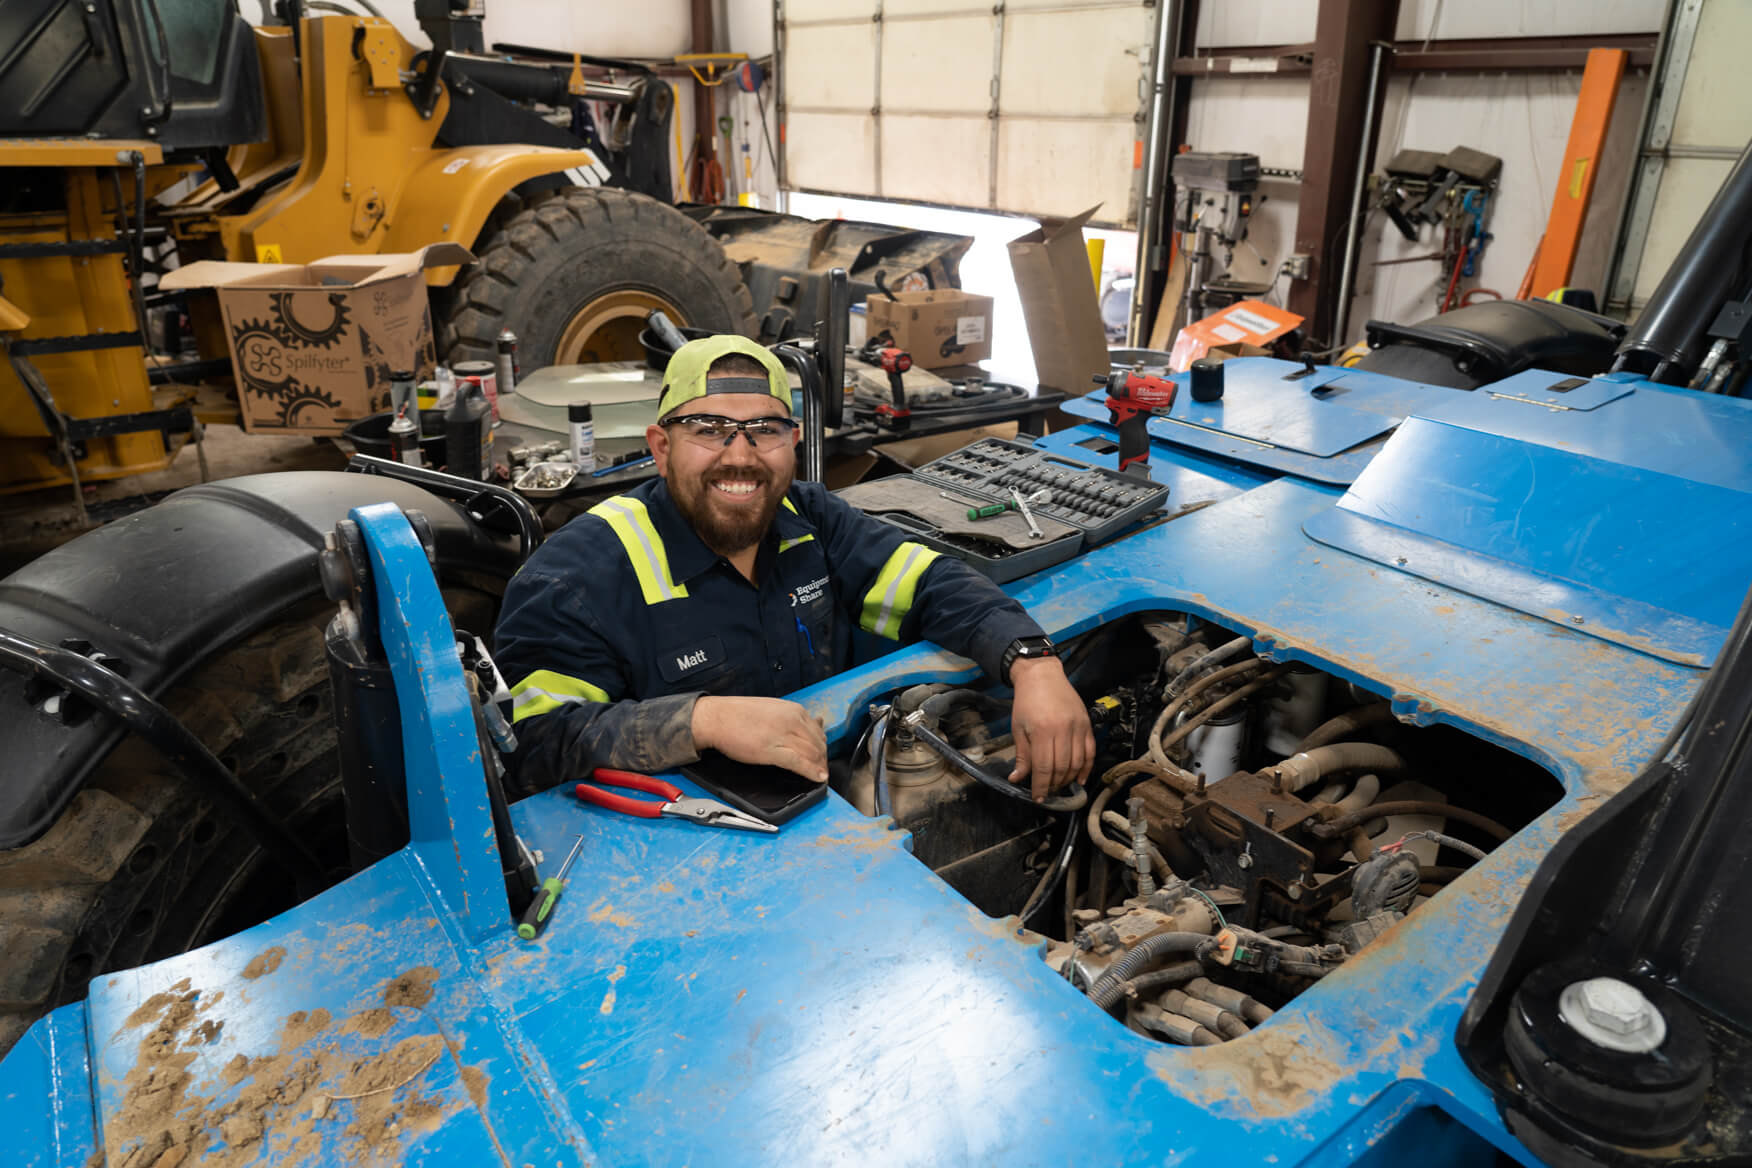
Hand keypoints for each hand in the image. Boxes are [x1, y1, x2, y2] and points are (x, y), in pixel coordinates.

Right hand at [692, 695, 828, 782]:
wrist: (717, 718)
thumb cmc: (739, 715)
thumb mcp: (772, 709)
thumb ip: (792, 717)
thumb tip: (813, 723)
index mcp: (793, 710)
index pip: (818, 731)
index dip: (822, 747)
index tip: (821, 756)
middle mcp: (792, 720)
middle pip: (819, 744)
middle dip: (822, 758)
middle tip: (822, 768)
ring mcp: (783, 735)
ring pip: (812, 753)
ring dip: (819, 766)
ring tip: (821, 774)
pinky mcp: (772, 751)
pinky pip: (799, 763)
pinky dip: (811, 772)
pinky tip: (817, 778)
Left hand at [1007, 657, 1093, 799]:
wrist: (1042, 675)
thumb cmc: (1027, 701)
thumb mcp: (1018, 728)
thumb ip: (1022, 756)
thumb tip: (1017, 779)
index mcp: (1042, 731)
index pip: (1044, 767)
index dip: (1041, 786)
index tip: (1037, 797)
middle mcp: (1063, 729)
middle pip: (1062, 768)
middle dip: (1054, 785)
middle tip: (1047, 792)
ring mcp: (1078, 727)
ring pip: (1078, 762)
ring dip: (1069, 779)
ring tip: (1059, 785)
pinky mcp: (1087, 724)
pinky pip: (1090, 751)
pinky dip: (1087, 768)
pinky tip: (1080, 779)